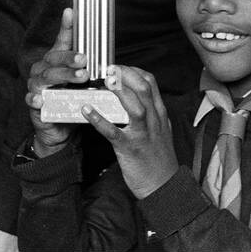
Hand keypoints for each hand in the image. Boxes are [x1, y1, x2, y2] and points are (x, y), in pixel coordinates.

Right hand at [25, 8, 89, 154]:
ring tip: (81, 77)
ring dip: (64, 76)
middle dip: (70, 58)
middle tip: (85, 60)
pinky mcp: (32, 104)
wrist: (59, 128)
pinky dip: (36, 98)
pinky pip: (31, 99)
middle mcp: (43, 69)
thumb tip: (108, 50)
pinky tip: (42, 99)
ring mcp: (36, 85)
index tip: (71, 12)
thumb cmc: (71, 99)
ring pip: (46, 77)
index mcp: (55, 60)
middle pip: (54, 59)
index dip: (66, 27)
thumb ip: (89, 66)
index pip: (61, 41)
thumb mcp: (82, 81)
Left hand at [82, 66, 178, 199]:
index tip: (118, 65)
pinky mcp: (129, 149)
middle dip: (125, 74)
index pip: (150, 82)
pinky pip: (113, 132)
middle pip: (143, 88)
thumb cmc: (159, 157)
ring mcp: (142, 134)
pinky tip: (86, 110)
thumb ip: (149, 112)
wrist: (164, 186)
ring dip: (118, 91)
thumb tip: (133, 97)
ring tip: (103, 80)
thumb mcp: (160, 129)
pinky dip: (99, 120)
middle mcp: (153, 120)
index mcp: (159, 113)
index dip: (133, 69)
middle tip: (108, 66)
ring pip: (135, 107)